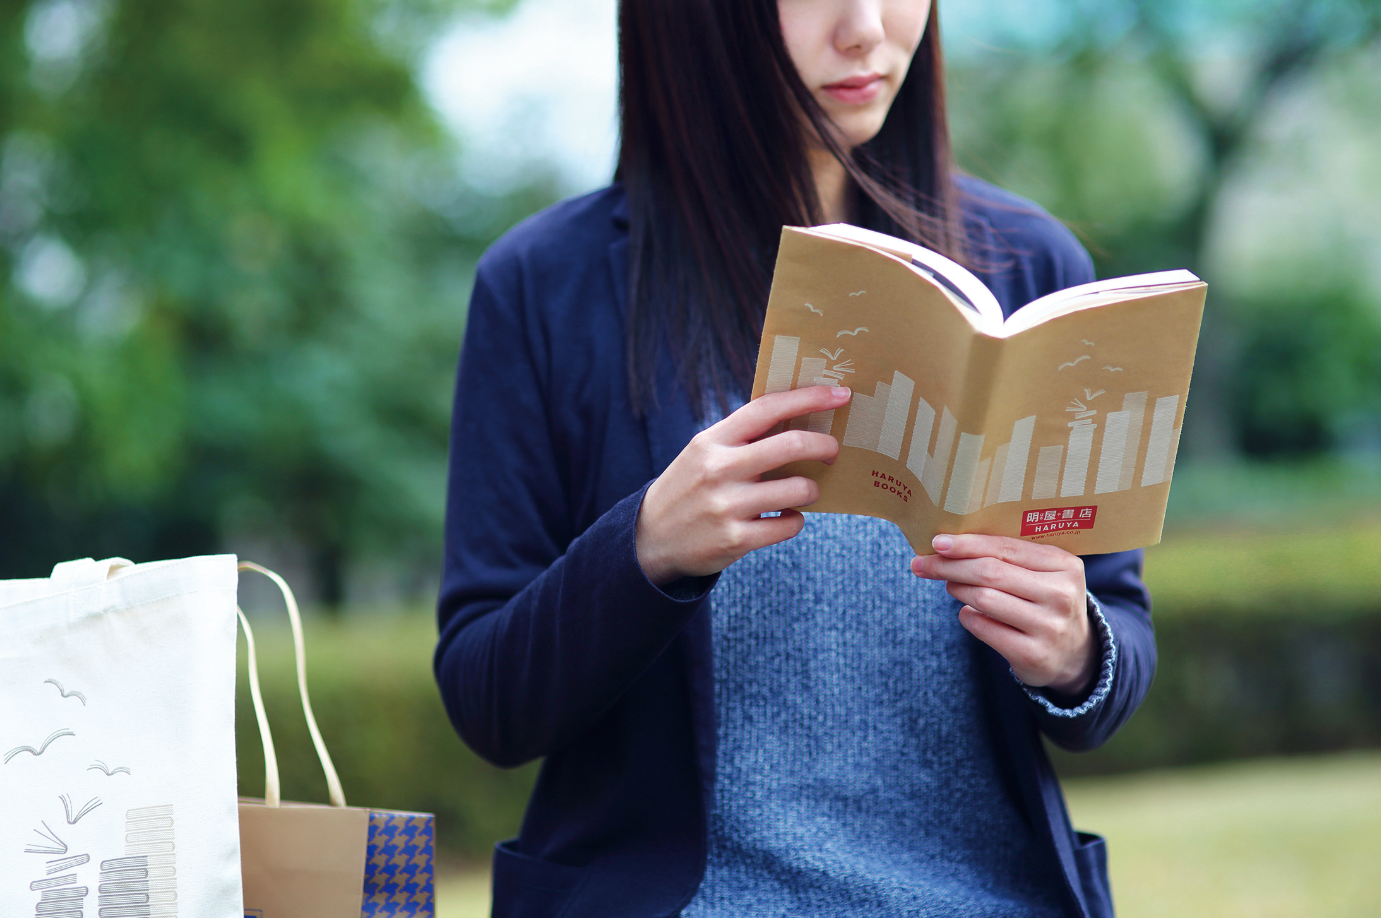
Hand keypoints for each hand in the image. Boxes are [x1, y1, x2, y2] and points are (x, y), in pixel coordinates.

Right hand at [636, 385, 850, 585]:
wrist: (650, 538)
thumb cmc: (691, 487)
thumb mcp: (705, 452)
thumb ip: (744, 436)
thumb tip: (802, 418)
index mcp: (712, 440)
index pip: (767, 408)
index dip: (808, 398)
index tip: (839, 394)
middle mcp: (718, 469)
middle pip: (790, 445)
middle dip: (824, 445)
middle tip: (833, 450)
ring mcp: (726, 506)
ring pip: (798, 489)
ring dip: (811, 489)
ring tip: (805, 491)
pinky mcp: (735, 540)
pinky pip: (789, 525)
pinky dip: (796, 520)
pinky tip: (786, 517)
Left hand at [911, 534, 1096, 697]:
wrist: (1075, 654)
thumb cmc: (1045, 602)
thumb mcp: (1042, 574)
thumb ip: (1007, 556)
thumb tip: (948, 544)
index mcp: (1065, 566)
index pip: (1005, 548)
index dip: (967, 544)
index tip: (936, 542)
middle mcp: (1061, 595)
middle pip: (990, 572)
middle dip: (949, 566)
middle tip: (922, 564)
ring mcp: (1049, 627)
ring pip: (983, 598)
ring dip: (957, 589)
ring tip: (950, 585)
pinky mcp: (1033, 654)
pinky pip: (982, 627)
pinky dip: (967, 616)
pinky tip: (968, 612)